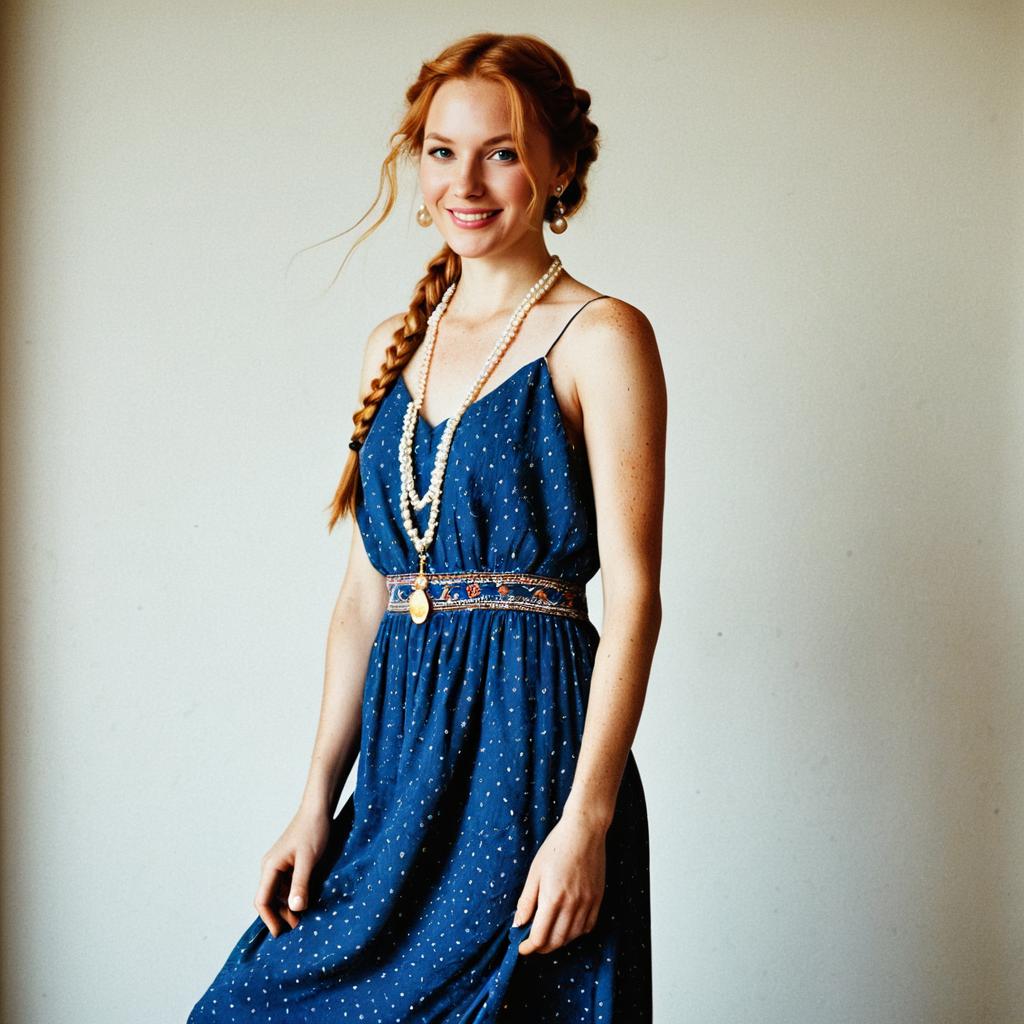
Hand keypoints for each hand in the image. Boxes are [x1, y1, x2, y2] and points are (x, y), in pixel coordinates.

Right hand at [254, 805, 330, 937]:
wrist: (319, 809)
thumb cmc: (313, 831)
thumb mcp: (309, 860)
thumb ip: (301, 884)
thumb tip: (295, 909)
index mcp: (270, 867)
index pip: (262, 900)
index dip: (269, 919)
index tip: (281, 934)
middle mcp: (271, 867)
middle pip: (269, 899)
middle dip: (280, 916)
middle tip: (298, 929)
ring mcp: (280, 865)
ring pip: (279, 893)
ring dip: (288, 907)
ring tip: (304, 919)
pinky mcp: (290, 863)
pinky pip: (288, 885)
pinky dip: (295, 896)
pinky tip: (307, 901)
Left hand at [512, 808, 606, 954]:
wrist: (584, 831)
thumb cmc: (556, 847)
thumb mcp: (535, 872)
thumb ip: (526, 901)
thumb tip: (518, 924)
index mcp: (553, 898)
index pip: (539, 937)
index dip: (528, 947)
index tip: (521, 947)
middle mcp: (572, 905)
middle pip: (556, 941)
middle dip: (541, 948)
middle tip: (531, 944)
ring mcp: (588, 903)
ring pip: (572, 937)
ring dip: (558, 942)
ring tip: (547, 936)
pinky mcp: (598, 899)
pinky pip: (587, 927)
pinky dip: (575, 933)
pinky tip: (567, 927)